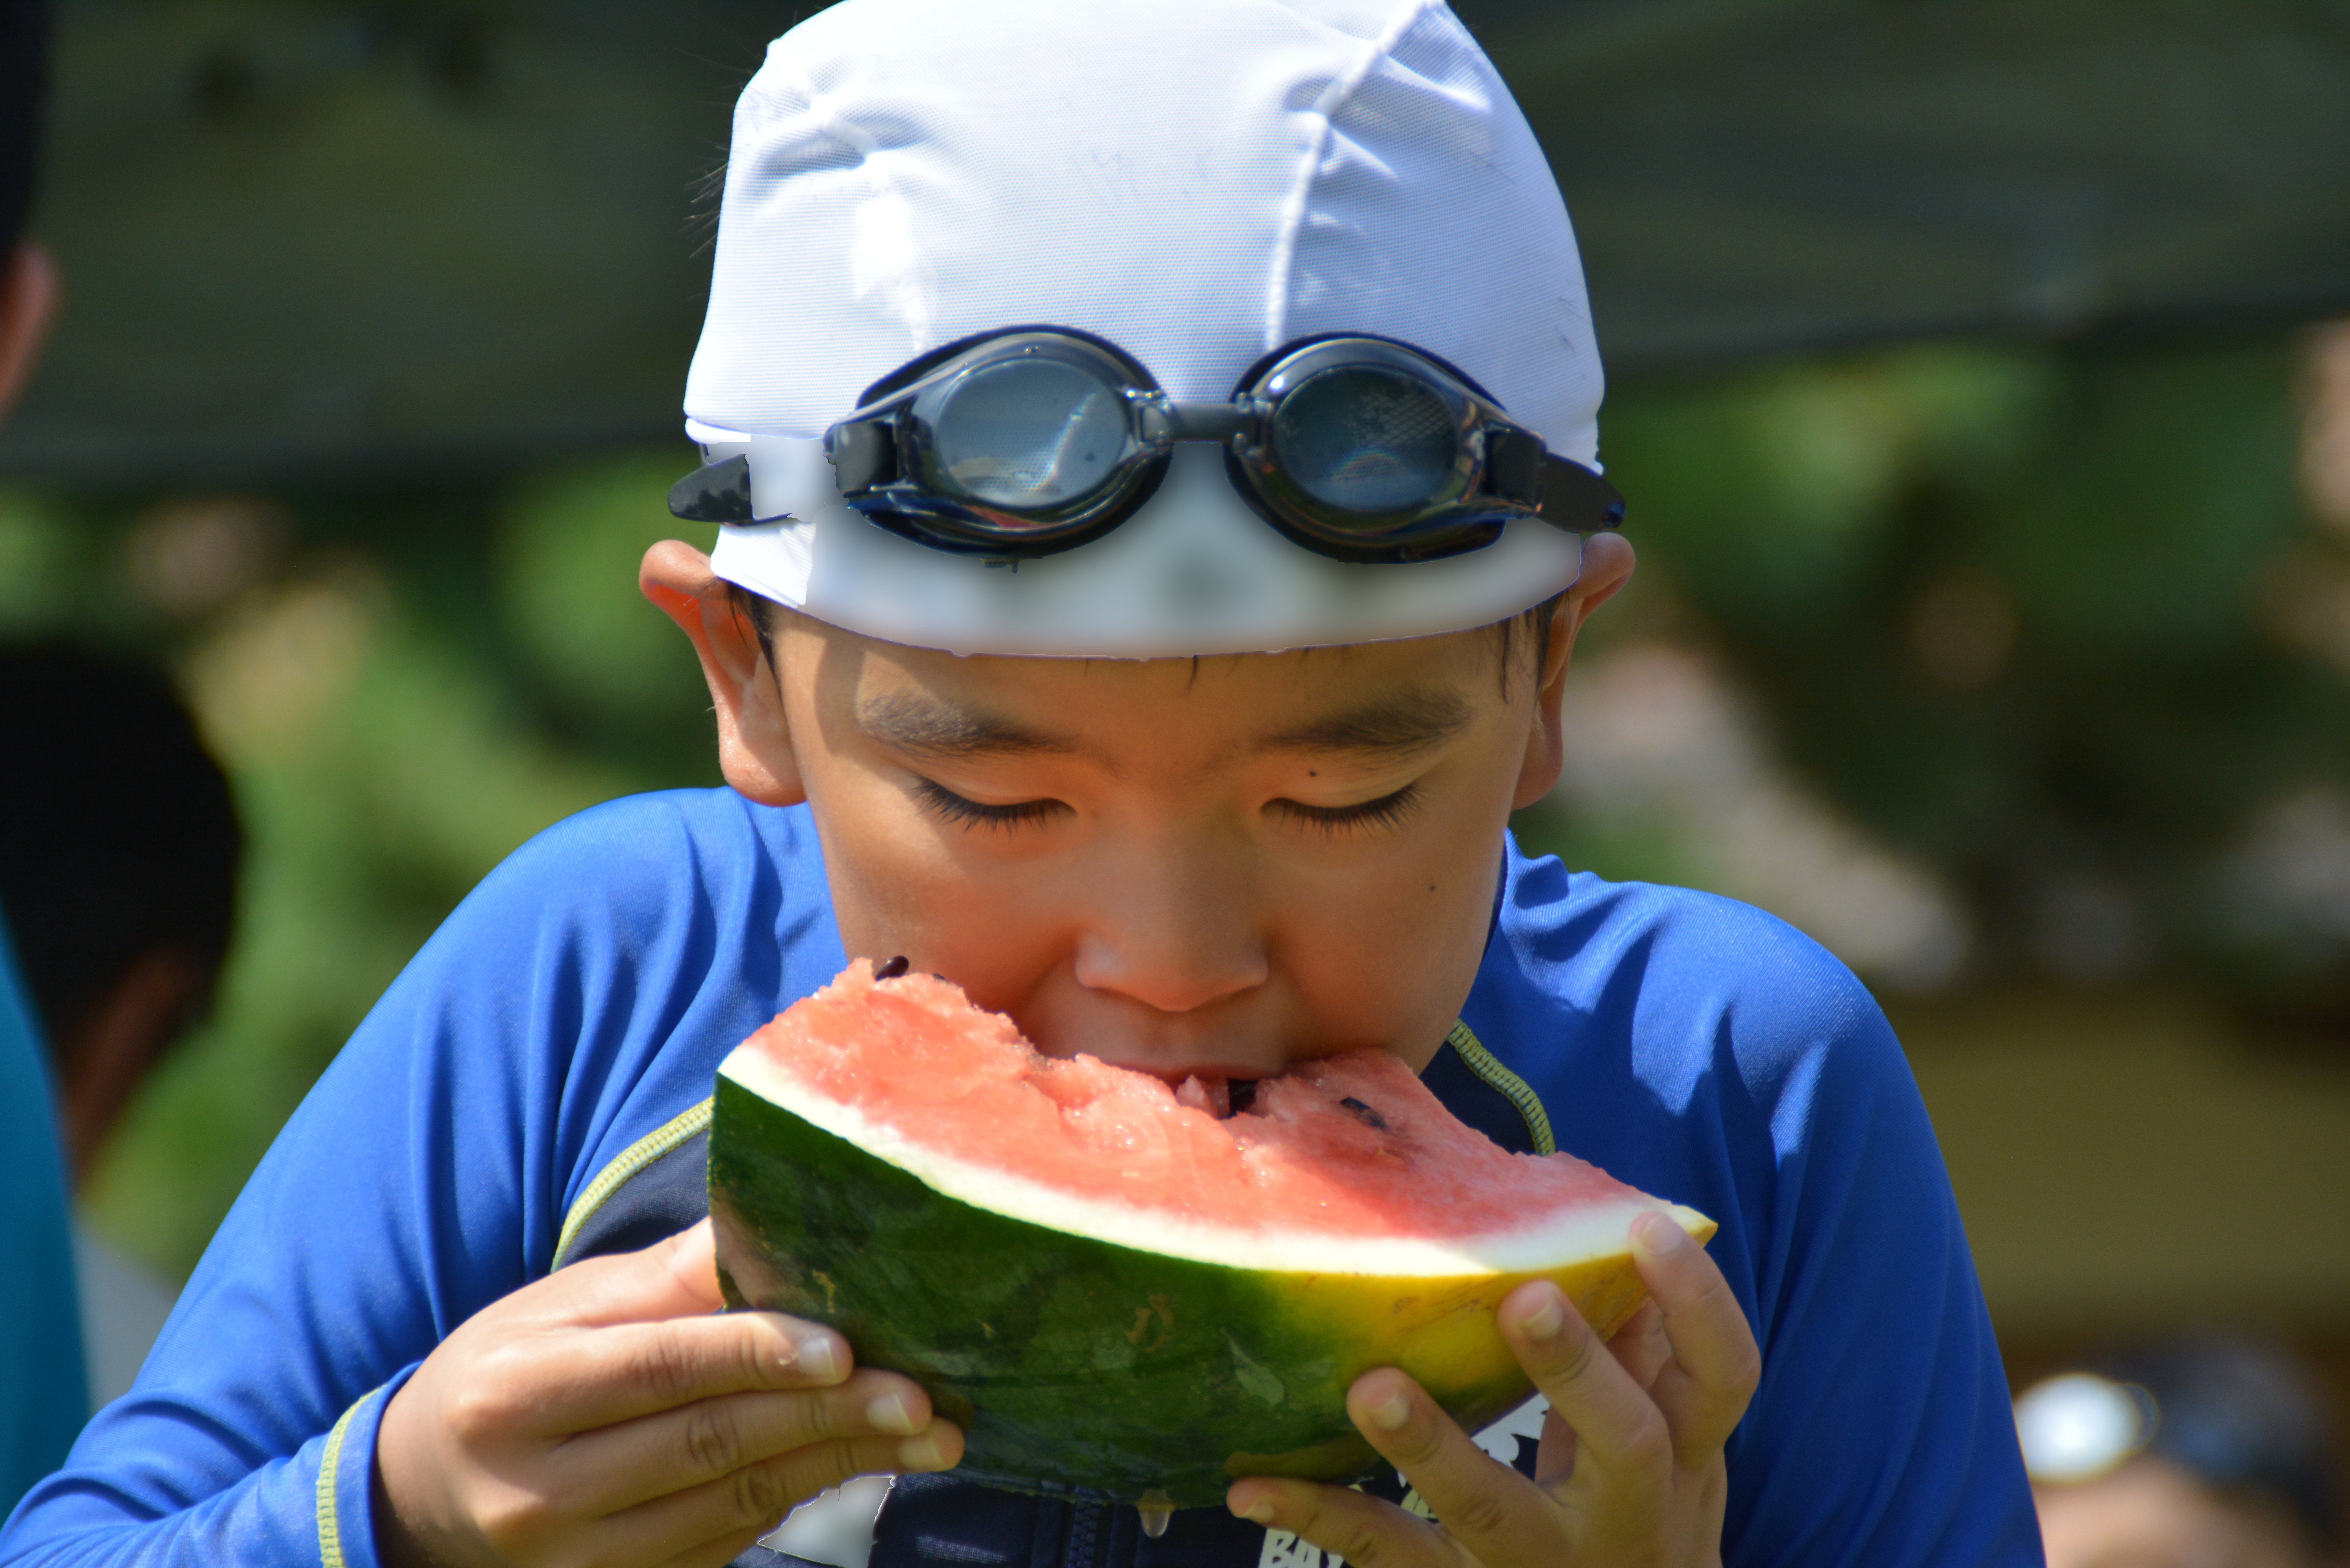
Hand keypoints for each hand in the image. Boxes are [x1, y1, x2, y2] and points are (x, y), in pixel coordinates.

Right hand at [375, 1219, 962, 1567]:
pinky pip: (725, 1543)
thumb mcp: (559, 1310)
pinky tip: (860, 1461)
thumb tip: (765, 1217)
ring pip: (730, 1505)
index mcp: (518, 1394)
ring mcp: (576, 1559)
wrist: (422, 1498)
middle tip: (921, 1398)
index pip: (658, 1370)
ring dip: (836, 1462)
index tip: (846, 1346)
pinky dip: (799, 1496)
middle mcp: (539, 1489)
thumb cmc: (507, 1375)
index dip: (756, 1355)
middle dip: (827, 1417)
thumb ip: (665, 1277)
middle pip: (707, 1445)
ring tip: (927, 1432)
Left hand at [1227, 1211, 1757, 1567]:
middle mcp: (1627, 1516)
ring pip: (1493, 1510)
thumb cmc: (1637, 1511)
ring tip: (1370, 1388)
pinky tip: (1252, 1486)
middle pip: (1626, 1444)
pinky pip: (1391, 1556)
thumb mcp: (1665, 1439)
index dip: (1697, 1302)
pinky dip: (1319, 1515)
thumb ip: (1643, 1348)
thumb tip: (1611, 1224)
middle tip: (1524, 1299)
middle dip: (1577, 1373)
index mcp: (1684, 1458)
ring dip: (1433, 1446)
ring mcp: (1542, 1563)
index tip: (1640, 1225)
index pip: (1723, 1377)